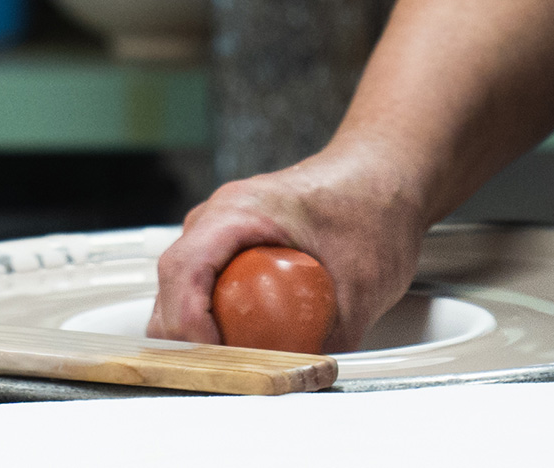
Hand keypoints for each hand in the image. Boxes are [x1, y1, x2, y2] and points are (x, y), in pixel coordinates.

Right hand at [146, 141, 429, 351]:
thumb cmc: (371, 203)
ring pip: (178, 291)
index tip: (215, 357)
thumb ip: (334, 335)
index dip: (189, 322)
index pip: (185, 270)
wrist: (383, 176)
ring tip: (239, 357)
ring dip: (197, 331)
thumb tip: (309, 376)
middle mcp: (216, 218)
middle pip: (170, 287)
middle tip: (228, 370)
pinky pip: (200, 289)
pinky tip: (244, 338)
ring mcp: (216, 232)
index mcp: (239, 211)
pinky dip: (211, 320)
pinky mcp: (226, 248)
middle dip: (186, 338)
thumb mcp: (363, 281)